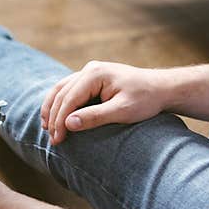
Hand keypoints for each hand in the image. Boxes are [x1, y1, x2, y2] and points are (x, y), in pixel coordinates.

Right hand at [40, 61, 169, 143]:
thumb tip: (68, 124)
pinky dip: (60, 104)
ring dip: (52, 109)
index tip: (58, 140)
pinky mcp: (91, 79)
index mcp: (95, 74)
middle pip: (61, 94)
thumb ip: (94, 117)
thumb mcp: (122, 111)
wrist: (161, 89)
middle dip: (54, 117)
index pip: (69, 98)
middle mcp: (89, 69)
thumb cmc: (145, 99)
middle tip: (53, 140)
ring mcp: (89, 72)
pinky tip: (56, 117)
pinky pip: (68, 90)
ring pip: (61, 90)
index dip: (60, 120)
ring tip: (47, 128)